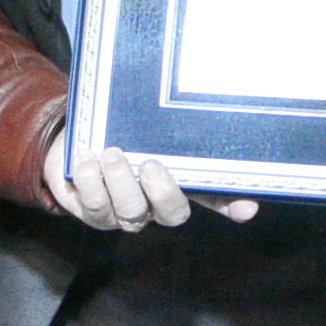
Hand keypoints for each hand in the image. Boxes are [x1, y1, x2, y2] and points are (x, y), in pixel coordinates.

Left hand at [42, 135, 256, 231]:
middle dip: (162, 190)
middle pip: (172, 213)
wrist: (78, 142)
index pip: (216, 199)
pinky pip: (93, 206)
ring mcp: (124, 213)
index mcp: (179, 184)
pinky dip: (88, 180)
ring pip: (131, 211)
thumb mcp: (149, 132)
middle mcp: (156, 206)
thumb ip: (176, 131)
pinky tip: (85, 159)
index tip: (247, 207)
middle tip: (149, 163)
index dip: (232, 205)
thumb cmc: (123, 137)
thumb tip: (211, 112)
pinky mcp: (92, 212)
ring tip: (111, 154)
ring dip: (120, 182)